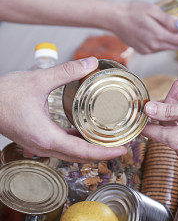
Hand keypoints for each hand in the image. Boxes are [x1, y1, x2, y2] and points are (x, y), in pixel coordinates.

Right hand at [0, 57, 125, 162]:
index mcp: (48, 137)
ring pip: (73, 154)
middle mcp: (46, 146)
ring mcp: (42, 146)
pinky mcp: (39, 140)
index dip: (106, 152)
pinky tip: (86, 131)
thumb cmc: (4, 95)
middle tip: (122, 143)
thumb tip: (90, 63)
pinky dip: (78, 142)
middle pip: (81, 157)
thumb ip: (67, 71)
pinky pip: (64, 146)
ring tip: (109, 139)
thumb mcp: (38, 80)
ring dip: (91, 149)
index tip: (122, 149)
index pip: (84, 152)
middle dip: (103, 152)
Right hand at [110, 1, 177, 53]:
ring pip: (168, 48)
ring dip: (174, 41)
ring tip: (176, 31)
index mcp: (157, 36)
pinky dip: (164, 43)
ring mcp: (148, 50)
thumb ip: (168, 20)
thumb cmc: (132, 12)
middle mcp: (154, 46)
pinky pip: (159, 48)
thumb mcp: (152, 11)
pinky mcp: (144, 51)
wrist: (115, 19)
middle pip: (176, 47)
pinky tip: (162, 34)